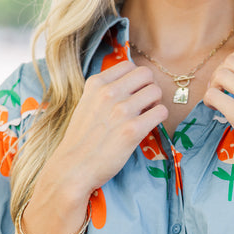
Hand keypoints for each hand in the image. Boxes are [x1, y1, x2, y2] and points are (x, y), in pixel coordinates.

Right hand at [38, 60, 167, 206]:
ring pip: (156, 91)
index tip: (133, 92)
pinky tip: (149, 126)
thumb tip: (128, 85)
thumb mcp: (86, 105)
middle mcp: (108, 93)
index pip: (129, 65)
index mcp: (96, 84)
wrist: (72, 168)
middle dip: (150, 87)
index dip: (136, 79)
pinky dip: (159, 118)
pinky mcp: (133, 130)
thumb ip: (103, 92)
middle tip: (145, 103)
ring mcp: (121, 110)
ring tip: (147, 115)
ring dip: (156, 103)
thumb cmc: (81, 140)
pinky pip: (161, 112)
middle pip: (146, 74)